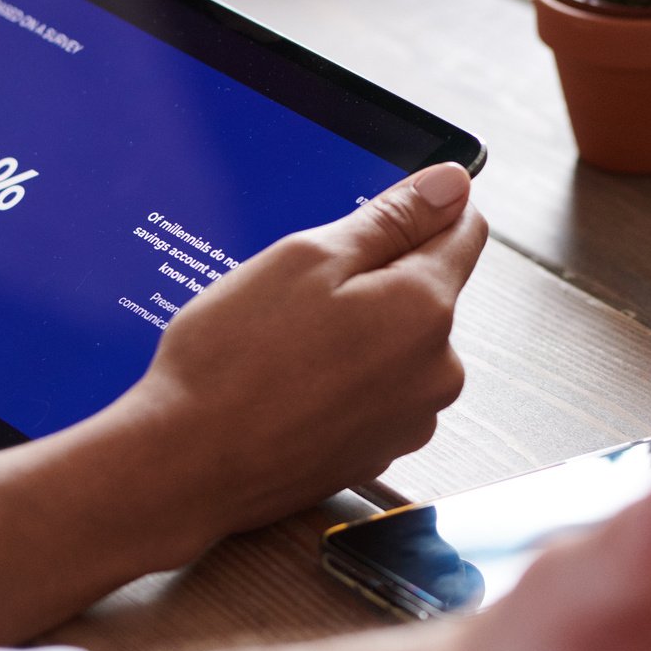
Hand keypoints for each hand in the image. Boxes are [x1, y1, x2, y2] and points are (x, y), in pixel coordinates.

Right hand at [116, 162, 488, 542]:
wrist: (188, 466)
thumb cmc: (235, 361)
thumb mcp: (307, 258)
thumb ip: (392, 218)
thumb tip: (453, 184)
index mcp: (426, 309)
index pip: (463, 229)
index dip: (419, 208)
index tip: (373, 214)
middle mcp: (437, 371)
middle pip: (426, 291)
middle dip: (374, 277)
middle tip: (300, 289)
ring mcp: (410, 420)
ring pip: (397, 344)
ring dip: (356, 331)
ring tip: (286, 343)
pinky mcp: (378, 452)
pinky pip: (374, 391)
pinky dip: (341, 378)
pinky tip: (288, 382)